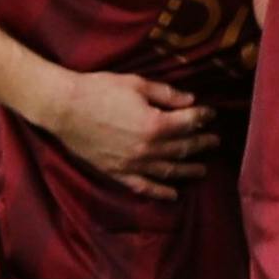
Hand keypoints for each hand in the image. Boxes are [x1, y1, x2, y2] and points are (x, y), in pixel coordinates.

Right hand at [42, 72, 218, 200]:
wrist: (64, 107)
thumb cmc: (99, 90)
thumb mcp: (136, 84)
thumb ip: (166, 94)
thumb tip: (191, 100)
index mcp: (155, 124)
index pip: (188, 123)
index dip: (203, 117)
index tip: (211, 114)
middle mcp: (148, 148)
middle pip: (183, 148)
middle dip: (201, 143)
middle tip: (214, 141)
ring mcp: (133, 164)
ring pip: (168, 170)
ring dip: (188, 170)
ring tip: (203, 169)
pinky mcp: (117, 172)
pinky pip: (144, 187)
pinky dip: (160, 192)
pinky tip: (173, 194)